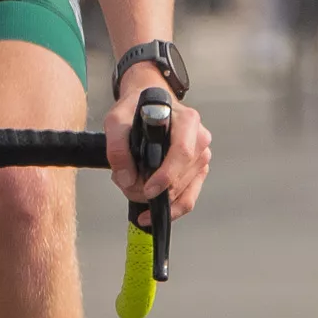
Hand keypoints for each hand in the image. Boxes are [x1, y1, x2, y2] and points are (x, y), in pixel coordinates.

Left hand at [104, 77, 210, 218]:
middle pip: (182, 177)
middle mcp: (199, 138)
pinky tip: (151, 212)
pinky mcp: (197, 171)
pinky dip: (171, 209)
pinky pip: (189, 198)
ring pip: (185, 192)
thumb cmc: (136, 109)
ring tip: (131, 189)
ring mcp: (200, 156)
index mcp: (186, 120)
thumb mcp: (117, 120)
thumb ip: (117, 148)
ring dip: (158, 200)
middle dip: (155, 192)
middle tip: (128, 189)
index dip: (166, 175)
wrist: (148, 105)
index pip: (182, 152)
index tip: (148, 189)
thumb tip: (127, 179)